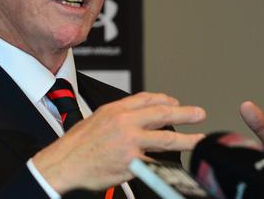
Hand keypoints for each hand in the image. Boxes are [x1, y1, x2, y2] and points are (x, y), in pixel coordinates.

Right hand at [32, 92, 205, 193]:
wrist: (65, 163)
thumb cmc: (77, 145)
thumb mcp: (97, 119)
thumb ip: (119, 117)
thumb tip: (137, 118)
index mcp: (115, 110)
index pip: (147, 99)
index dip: (165, 100)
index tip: (176, 103)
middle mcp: (124, 123)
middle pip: (162, 114)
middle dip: (185, 113)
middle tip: (199, 114)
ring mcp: (130, 144)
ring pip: (165, 139)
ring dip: (186, 139)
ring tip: (198, 140)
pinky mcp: (132, 163)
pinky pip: (154, 162)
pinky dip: (165, 163)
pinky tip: (176, 164)